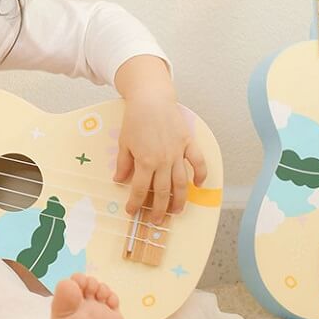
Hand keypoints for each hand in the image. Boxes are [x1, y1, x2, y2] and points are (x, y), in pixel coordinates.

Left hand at [112, 96, 207, 222]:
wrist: (151, 98)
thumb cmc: (135, 119)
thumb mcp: (124, 142)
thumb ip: (123, 164)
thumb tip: (118, 181)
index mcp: (145, 161)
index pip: (141, 189)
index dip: (136, 203)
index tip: (132, 211)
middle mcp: (163, 160)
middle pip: (164, 191)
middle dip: (160, 209)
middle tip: (157, 220)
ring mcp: (178, 152)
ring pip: (181, 183)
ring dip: (180, 199)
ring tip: (177, 211)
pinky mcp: (188, 143)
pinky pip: (198, 162)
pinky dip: (200, 174)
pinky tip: (198, 185)